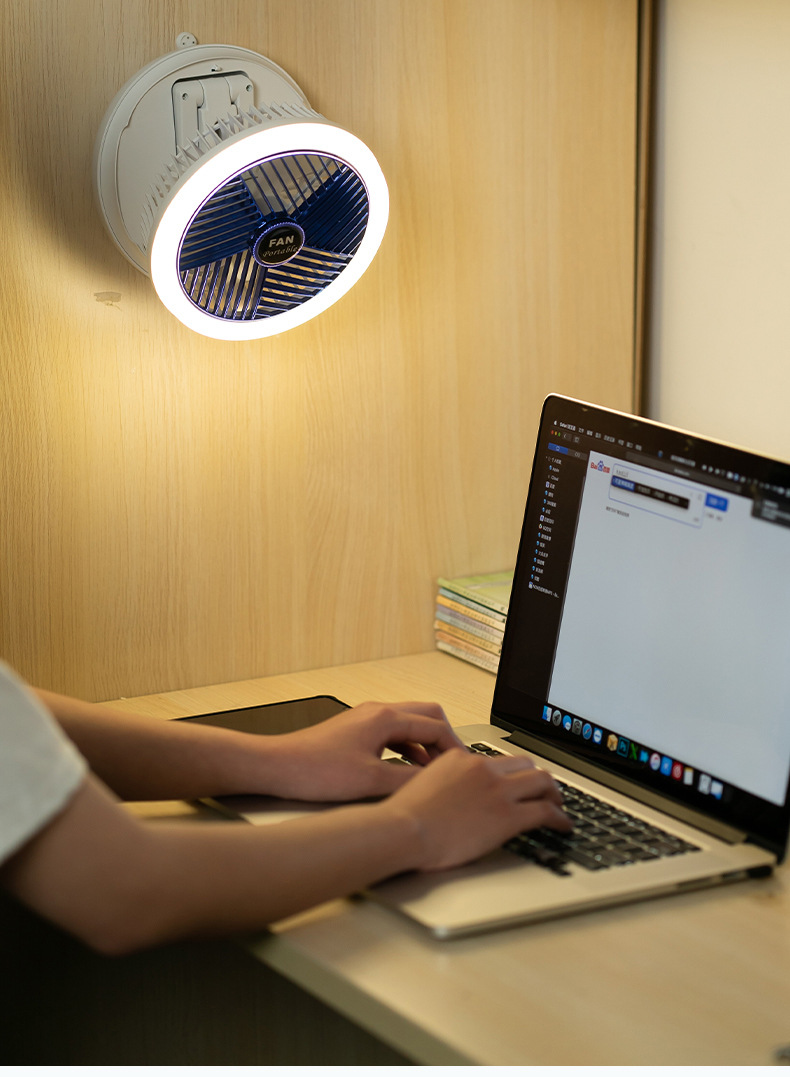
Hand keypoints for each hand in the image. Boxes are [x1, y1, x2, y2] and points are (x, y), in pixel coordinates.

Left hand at [255, 701, 464, 801]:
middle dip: (445, 738)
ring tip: (436, 770)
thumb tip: (438, 784)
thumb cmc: (316, 771)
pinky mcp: (356, 731)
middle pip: (427, 714)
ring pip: (409, 723)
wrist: (278, 767)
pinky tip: (407, 768)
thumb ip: (409, 781)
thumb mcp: (372, 782)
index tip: (465, 768)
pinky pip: (393, 733)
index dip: (455, 748)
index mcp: (384, 718)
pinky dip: (408, 747)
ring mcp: (365, 719)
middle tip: (455, 763)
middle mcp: (377, 711)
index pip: (436, 725)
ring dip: (426, 743)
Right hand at [385, 747, 570, 871]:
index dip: (513, 771)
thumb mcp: (424, 784)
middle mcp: (483, 769)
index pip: (498, 759)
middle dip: (538, 777)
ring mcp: (498, 790)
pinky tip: (563, 825)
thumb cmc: (406, 815)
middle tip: (544, 790)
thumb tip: (454, 793)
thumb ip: (445, 781)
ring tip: (558, 805)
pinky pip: (545, 811)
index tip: (518, 781)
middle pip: (525, 764)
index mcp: (462, 758)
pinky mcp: (507, 816)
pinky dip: (560, 818)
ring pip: (541, 781)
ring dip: (554, 794)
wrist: (405, 829)